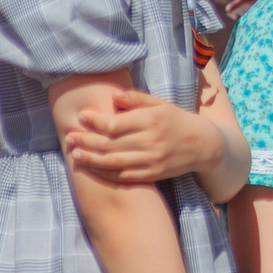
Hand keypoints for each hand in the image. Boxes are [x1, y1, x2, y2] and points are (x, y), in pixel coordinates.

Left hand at [66, 89, 224, 185]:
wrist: (202, 145)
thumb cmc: (177, 120)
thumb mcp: (160, 104)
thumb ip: (136, 99)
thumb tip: (113, 96)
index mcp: (151, 120)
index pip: (115, 123)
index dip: (95, 121)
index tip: (81, 116)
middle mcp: (150, 141)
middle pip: (110, 143)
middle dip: (86, 140)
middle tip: (70, 137)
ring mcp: (151, 160)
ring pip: (113, 162)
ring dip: (91, 159)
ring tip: (75, 154)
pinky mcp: (152, 174)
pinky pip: (124, 176)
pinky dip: (106, 173)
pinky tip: (93, 168)